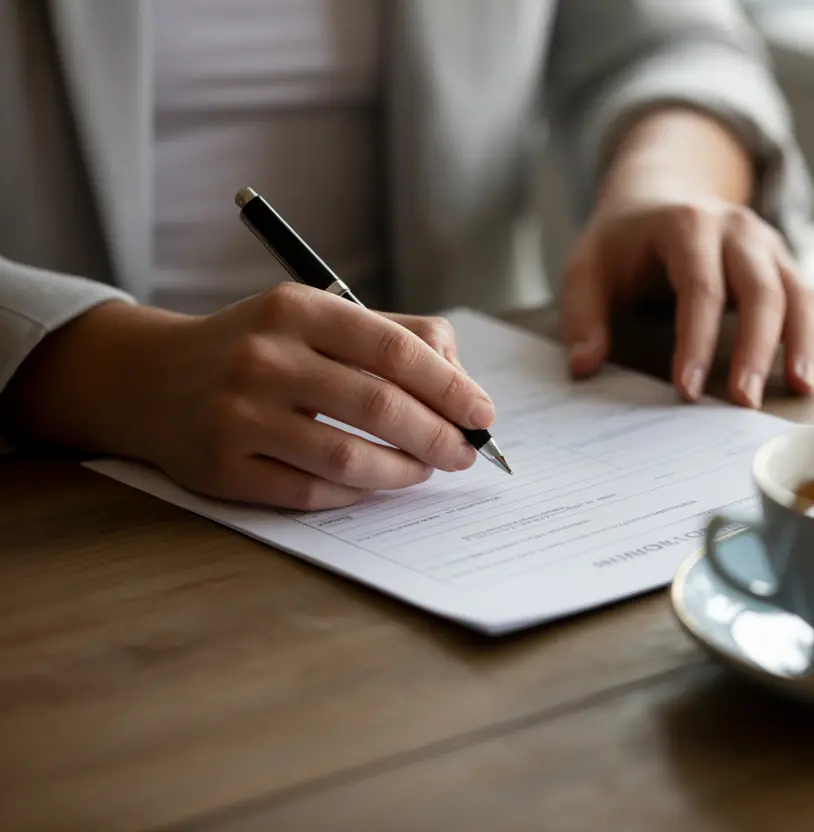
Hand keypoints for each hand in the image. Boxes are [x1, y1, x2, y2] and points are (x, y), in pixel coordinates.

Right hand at [5, 285, 493, 509]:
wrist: (153, 378)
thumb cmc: (261, 347)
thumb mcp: (317, 317)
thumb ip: (394, 337)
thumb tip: (463, 387)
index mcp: (296, 309)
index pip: (394, 350)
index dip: (450, 387)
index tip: (482, 414)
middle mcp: (263, 357)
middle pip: (378, 405)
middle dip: (437, 435)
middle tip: (464, 452)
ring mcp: (237, 415)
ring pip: (347, 457)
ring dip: (402, 472)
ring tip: (425, 469)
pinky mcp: (222, 468)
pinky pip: (310, 492)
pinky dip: (355, 494)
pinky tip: (374, 485)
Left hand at [560, 181, 813, 408]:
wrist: (662, 192)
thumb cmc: (624, 241)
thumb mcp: (587, 267)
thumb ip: (582, 316)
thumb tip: (585, 367)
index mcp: (687, 225)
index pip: (699, 288)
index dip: (696, 341)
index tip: (689, 391)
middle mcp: (737, 230)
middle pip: (761, 289)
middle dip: (757, 348)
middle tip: (746, 402)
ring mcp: (767, 247)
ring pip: (798, 292)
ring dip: (805, 341)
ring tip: (803, 388)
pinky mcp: (784, 266)